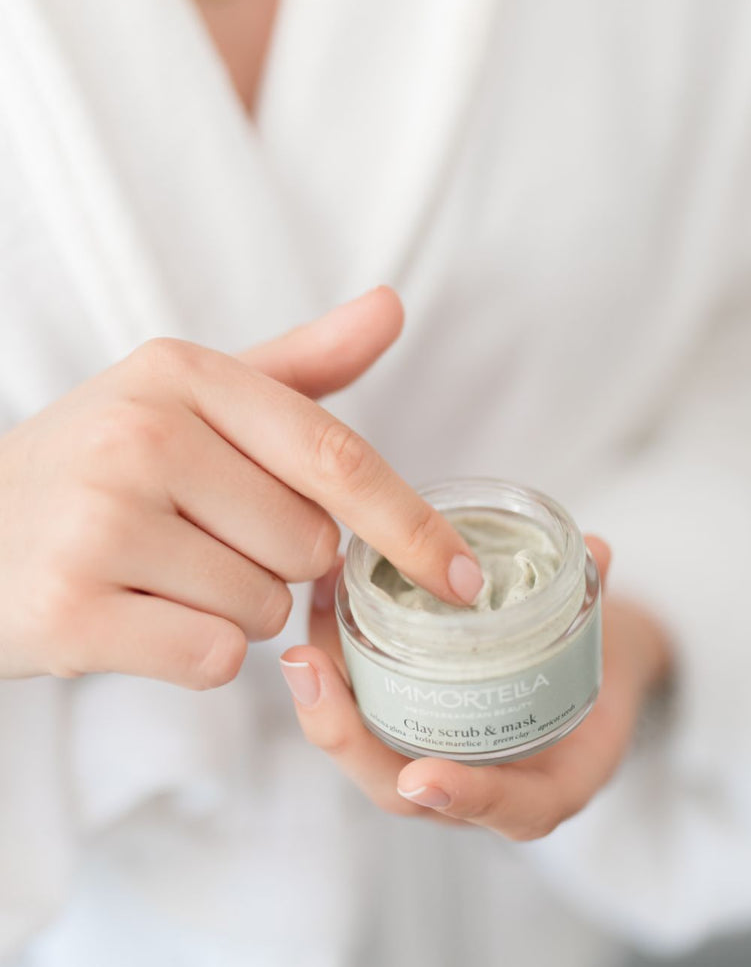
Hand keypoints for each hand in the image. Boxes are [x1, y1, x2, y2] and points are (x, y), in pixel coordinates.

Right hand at [0, 288, 483, 684]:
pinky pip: (209, 660)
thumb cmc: (95, 467)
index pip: (336, 457)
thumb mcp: (185, 400)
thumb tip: (393, 306)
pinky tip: (134, 617)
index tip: (464, 581)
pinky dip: (190, 655)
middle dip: (277, 565)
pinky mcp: (70, 609)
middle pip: (308, 548)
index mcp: (181, 376)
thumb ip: (298, 366)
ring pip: (261, 610)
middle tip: (198, 541)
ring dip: (232, 611)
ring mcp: (98, 523)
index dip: (411, 526)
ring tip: (157, 575)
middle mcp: (139, 437)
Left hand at [280, 539, 672, 838]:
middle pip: (396, 787)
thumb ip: (599, 606)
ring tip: (299, 635)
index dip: (465, 796)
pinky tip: (318, 607)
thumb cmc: (597, 672)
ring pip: (363, 751)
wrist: (583, 679)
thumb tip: (597, 550)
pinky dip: (332, 666)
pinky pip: (357, 713)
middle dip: (343, 734)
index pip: (505, 809)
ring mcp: (433, 763)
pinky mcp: (402, 729)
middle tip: (309, 669)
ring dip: (321, 697)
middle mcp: (475, 786)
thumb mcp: (611, 650)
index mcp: (541, 787)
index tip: (424, 776)